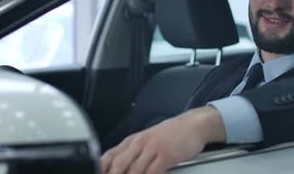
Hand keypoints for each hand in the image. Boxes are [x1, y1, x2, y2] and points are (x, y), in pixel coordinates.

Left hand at [101, 106, 225, 173]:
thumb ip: (132, 154)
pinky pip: (152, 172)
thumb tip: (116, 168)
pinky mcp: (166, 155)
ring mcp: (152, 148)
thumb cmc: (171, 134)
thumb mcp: (147, 140)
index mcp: (131, 141)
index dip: (100, 170)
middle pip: (117, 165)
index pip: (108, 157)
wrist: (193, 124)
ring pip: (133, 170)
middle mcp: (139, 143)